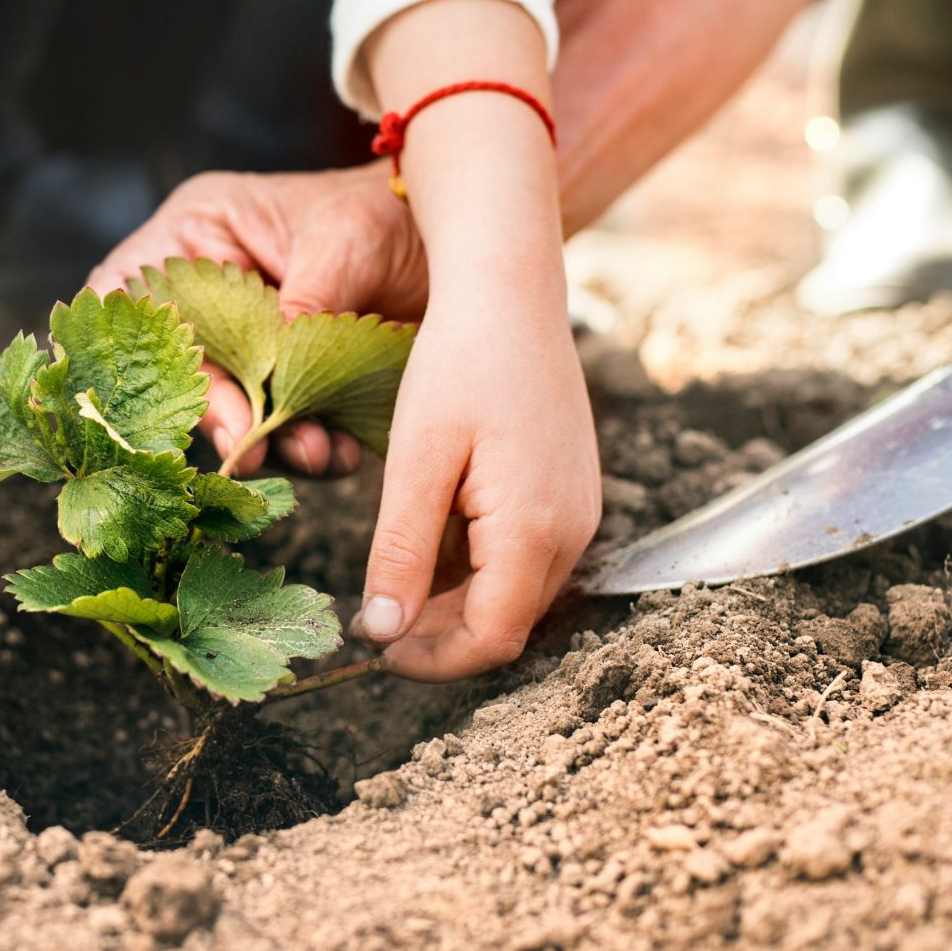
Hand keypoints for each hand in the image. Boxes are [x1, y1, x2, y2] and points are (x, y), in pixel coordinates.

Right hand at [87, 166, 423, 474]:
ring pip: (236, 407)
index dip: (138, 346)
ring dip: (272, 438)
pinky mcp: (295, 381)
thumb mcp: (340, 244)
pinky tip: (342, 452)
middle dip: (219, 412)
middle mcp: (213, 293)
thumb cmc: (387, 211)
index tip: (174, 392)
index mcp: (199, 236)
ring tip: (315, 450)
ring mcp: (253, 342)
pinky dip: (312, 446)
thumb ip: (300, 308)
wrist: (462, 241)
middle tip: (251, 447)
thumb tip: (271, 381)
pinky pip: (287, 427)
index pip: (128, 290)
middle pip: (181, 364)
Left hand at [361, 276, 598, 679]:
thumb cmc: (459, 363)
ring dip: (456, 602)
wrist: (510, 289)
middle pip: (506, 622)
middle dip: (440, 636)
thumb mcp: (418, 461)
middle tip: (372, 622)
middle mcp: (573, 531)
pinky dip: (478, 566)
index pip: (490, 638)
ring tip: (392, 582)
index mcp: (535, 530)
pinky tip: (431, 537)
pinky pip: (524, 554)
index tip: (373, 651)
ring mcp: (579, 510)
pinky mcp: (570, 490)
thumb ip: (402, 553)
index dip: (431, 661)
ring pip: (516, 592)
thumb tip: (382, 633)